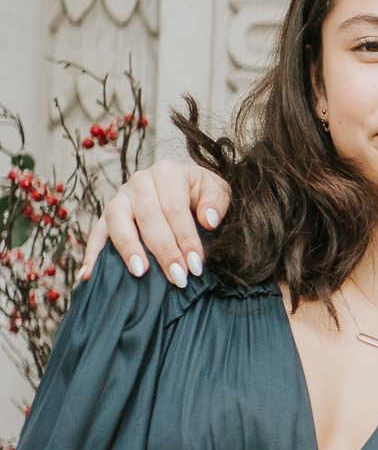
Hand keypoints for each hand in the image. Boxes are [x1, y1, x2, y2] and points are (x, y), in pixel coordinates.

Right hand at [78, 159, 230, 285]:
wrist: (184, 184)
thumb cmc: (201, 191)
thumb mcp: (217, 189)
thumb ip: (217, 201)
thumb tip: (208, 220)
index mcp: (168, 173)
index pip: (175, 209)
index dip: (186, 238)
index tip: (196, 265)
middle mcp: (140, 181)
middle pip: (148, 217)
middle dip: (164, 250)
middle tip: (177, 277)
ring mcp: (120, 196)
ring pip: (117, 220)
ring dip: (128, 248)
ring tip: (139, 272)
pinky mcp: (107, 213)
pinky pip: (96, 232)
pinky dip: (91, 253)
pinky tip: (88, 274)